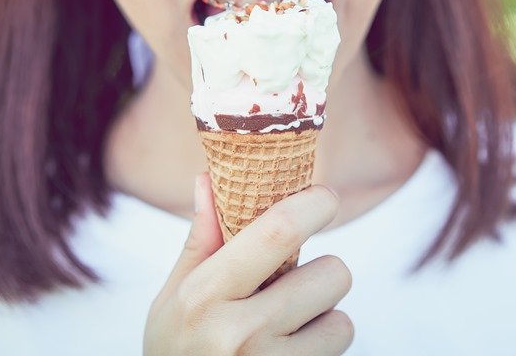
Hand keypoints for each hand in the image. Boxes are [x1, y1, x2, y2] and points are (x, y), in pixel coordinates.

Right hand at [143, 173, 353, 354]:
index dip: (313, 205)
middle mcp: (239, 334)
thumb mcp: (173, 298)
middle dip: (323, 271)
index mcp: (205, 296)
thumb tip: (210, 179)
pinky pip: (338, 353)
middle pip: (332, 274)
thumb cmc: (174, 351)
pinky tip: (288, 355)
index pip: (276, 232)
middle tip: (295, 283)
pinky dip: (322, 349)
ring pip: (342, 321)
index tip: (325, 197)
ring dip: (324, 317)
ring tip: (287, 327)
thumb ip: (200, 241)